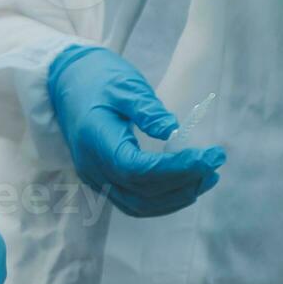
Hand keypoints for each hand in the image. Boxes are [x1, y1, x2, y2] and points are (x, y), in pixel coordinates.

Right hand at [46, 46, 225, 217]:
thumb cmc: (98, 78)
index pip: (138, 169)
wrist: (67, 83)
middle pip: (142, 192)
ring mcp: (96, 178)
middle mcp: (92, 167)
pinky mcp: (103, 181)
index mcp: (96, 140)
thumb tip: (174, 131)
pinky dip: (163, 199)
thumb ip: (147, 109)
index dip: (175, 169)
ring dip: (177, 196)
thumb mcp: (124, 84)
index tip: (208, 157)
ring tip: (207, 176)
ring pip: (139, 205)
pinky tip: (186, 184)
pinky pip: (134, 202)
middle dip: (184, 182)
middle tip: (214, 163)